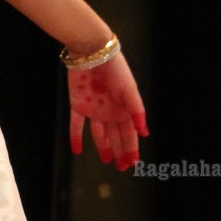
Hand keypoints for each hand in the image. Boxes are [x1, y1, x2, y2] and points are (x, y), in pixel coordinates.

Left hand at [67, 52, 149, 169]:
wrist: (91, 52)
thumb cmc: (115, 69)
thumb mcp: (129, 90)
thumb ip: (136, 111)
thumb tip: (144, 131)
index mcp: (124, 108)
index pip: (129, 133)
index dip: (131, 148)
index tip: (133, 163)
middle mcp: (110, 110)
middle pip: (116, 135)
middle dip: (120, 151)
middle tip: (122, 168)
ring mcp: (94, 109)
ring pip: (98, 133)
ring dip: (103, 146)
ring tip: (106, 160)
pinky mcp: (78, 104)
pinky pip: (76, 125)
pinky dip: (76, 137)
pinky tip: (76, 151)